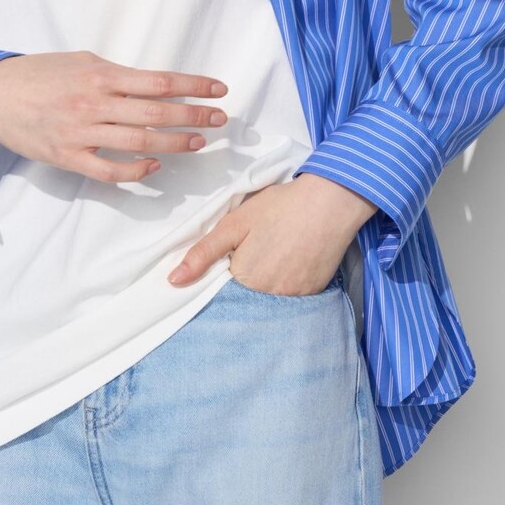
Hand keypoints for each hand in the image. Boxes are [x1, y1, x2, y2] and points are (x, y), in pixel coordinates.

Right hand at [0, 51, 228, 185]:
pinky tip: (154, 166)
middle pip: (156, 112)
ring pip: (139, 142)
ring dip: (174, 143)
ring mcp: (82, 133)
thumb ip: (115, 74)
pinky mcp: (68, 157)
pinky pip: (109, 170)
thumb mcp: (81, 60)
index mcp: (101, 75)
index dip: (193, 85)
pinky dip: (135, 171)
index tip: (219, 89)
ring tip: (198, 143)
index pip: (159, 81)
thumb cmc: (41, 73)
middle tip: (220, 119)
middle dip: (193, 115)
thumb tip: (151, 86)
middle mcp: (96, 103)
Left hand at [166, 174, 378, 292]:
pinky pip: (290, 300)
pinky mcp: (313, 294)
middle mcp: (268, 297)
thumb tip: (174, 281)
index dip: (220, 278)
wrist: (331, 202)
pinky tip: (287, 264)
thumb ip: (204, 253)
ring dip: (262, 288)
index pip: (221, 294)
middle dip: (241, 285)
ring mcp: (293, 299)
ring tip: (270, 258)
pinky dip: (284, 287)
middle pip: (244, 301)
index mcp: (245, 281)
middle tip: (253, 255)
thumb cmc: (280, 207)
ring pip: (267, 302)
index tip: (225, 263)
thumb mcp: (235, 223)